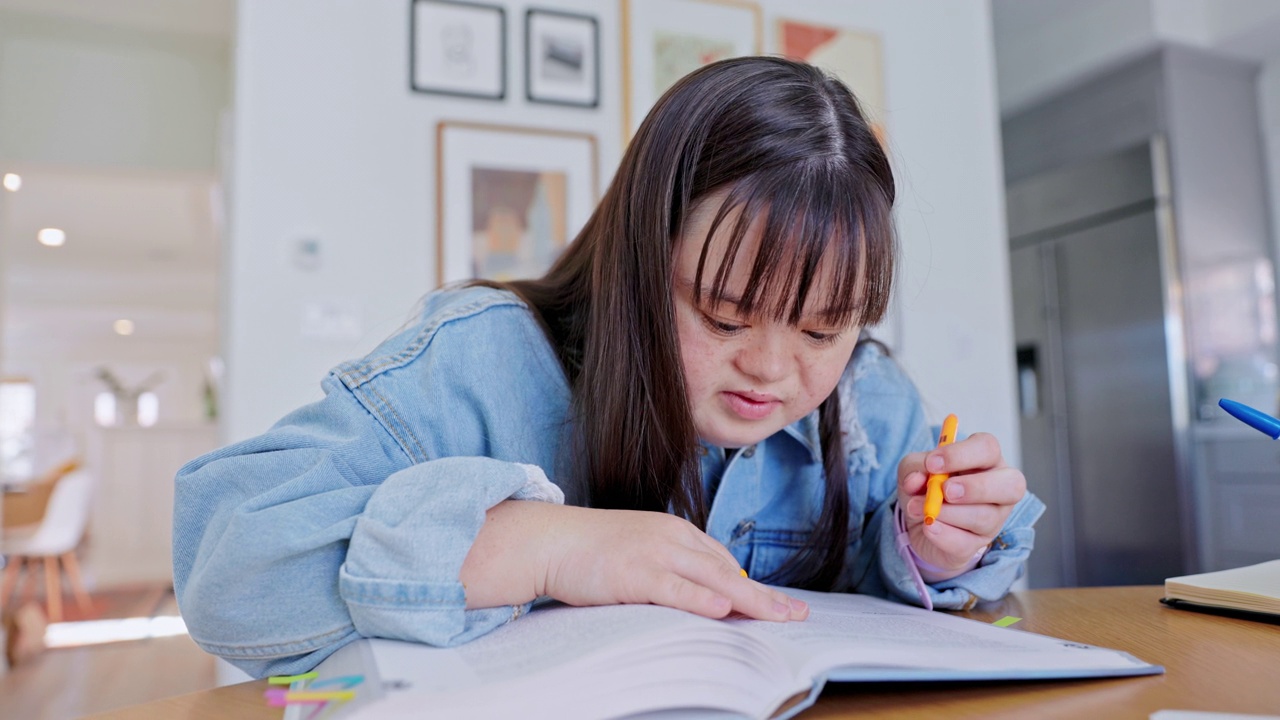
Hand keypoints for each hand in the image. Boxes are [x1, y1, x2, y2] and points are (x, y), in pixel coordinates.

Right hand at [536, 505, 808, 621]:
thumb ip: (670, 568)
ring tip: (778, 616)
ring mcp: (654, 553)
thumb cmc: (589, 549)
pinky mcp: (634, 573)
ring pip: (712, 579)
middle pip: (727, 570)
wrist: (549, 540)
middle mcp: (671, 538)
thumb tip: (701, 596)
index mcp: (673, 531)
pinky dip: (702, 599)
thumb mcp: (639, 550)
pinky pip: (676, 588)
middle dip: (765, 595)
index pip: (722, 561)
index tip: (778, 603)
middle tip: (796, 614)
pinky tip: (724, 610)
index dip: (753, 585)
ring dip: (749, 599)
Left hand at [897, 433, 1025, 578]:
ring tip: (918, 507)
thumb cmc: (926, 485)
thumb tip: (916, 479)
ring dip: (947, 513)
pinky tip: (928, 526)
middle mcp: (999, 487)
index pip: (988, 448)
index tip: (932, 463)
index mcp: (985, 459)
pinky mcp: (978, 544)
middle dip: (976, 487)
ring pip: (985, 517)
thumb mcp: (914, 469)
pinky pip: (967, 543)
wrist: (920, 521)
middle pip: (1010, 484)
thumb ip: (913, 468)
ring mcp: (994, 519)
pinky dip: (943, 535)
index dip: (961, 454)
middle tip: (946, 490)